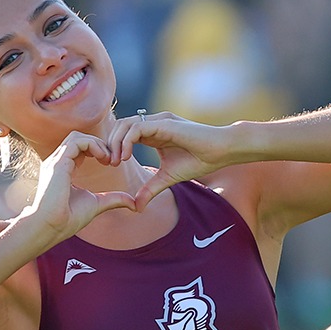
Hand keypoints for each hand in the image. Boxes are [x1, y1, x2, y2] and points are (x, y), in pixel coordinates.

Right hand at [18, 130, 137, 242]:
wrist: (51, 227)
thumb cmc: (68, 219)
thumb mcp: (97, 204)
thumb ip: (113, 199)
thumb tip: (133, 204)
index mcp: (63, 169)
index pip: (79, 147)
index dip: (97, 150)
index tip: (110, 163)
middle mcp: (57, 162)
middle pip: (78, 138)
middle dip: (98, 144)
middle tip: (111, 159)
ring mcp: (56, 161)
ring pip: (77, 136)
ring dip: (96, 143)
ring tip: (107, 158)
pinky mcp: (58, 163)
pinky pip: (76, 141)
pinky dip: (92, 145)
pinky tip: (102, 158)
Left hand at [107, 111, 233, 208]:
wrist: (221, 152)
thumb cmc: (199, 161)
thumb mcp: (167, 178)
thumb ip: (150, 189)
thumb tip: (136, 207)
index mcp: (152, 133)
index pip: (123, 134)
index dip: (113, 148)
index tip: (111, 166)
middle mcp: (153, 123)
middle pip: (119, 127)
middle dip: (109, 145)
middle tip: (109, 164)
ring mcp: (158, 121)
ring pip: (124, 125)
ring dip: (115, 143)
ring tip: (116, 162)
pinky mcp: (164, 123)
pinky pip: (136, 128)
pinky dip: (126, 141)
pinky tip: (126, 157)